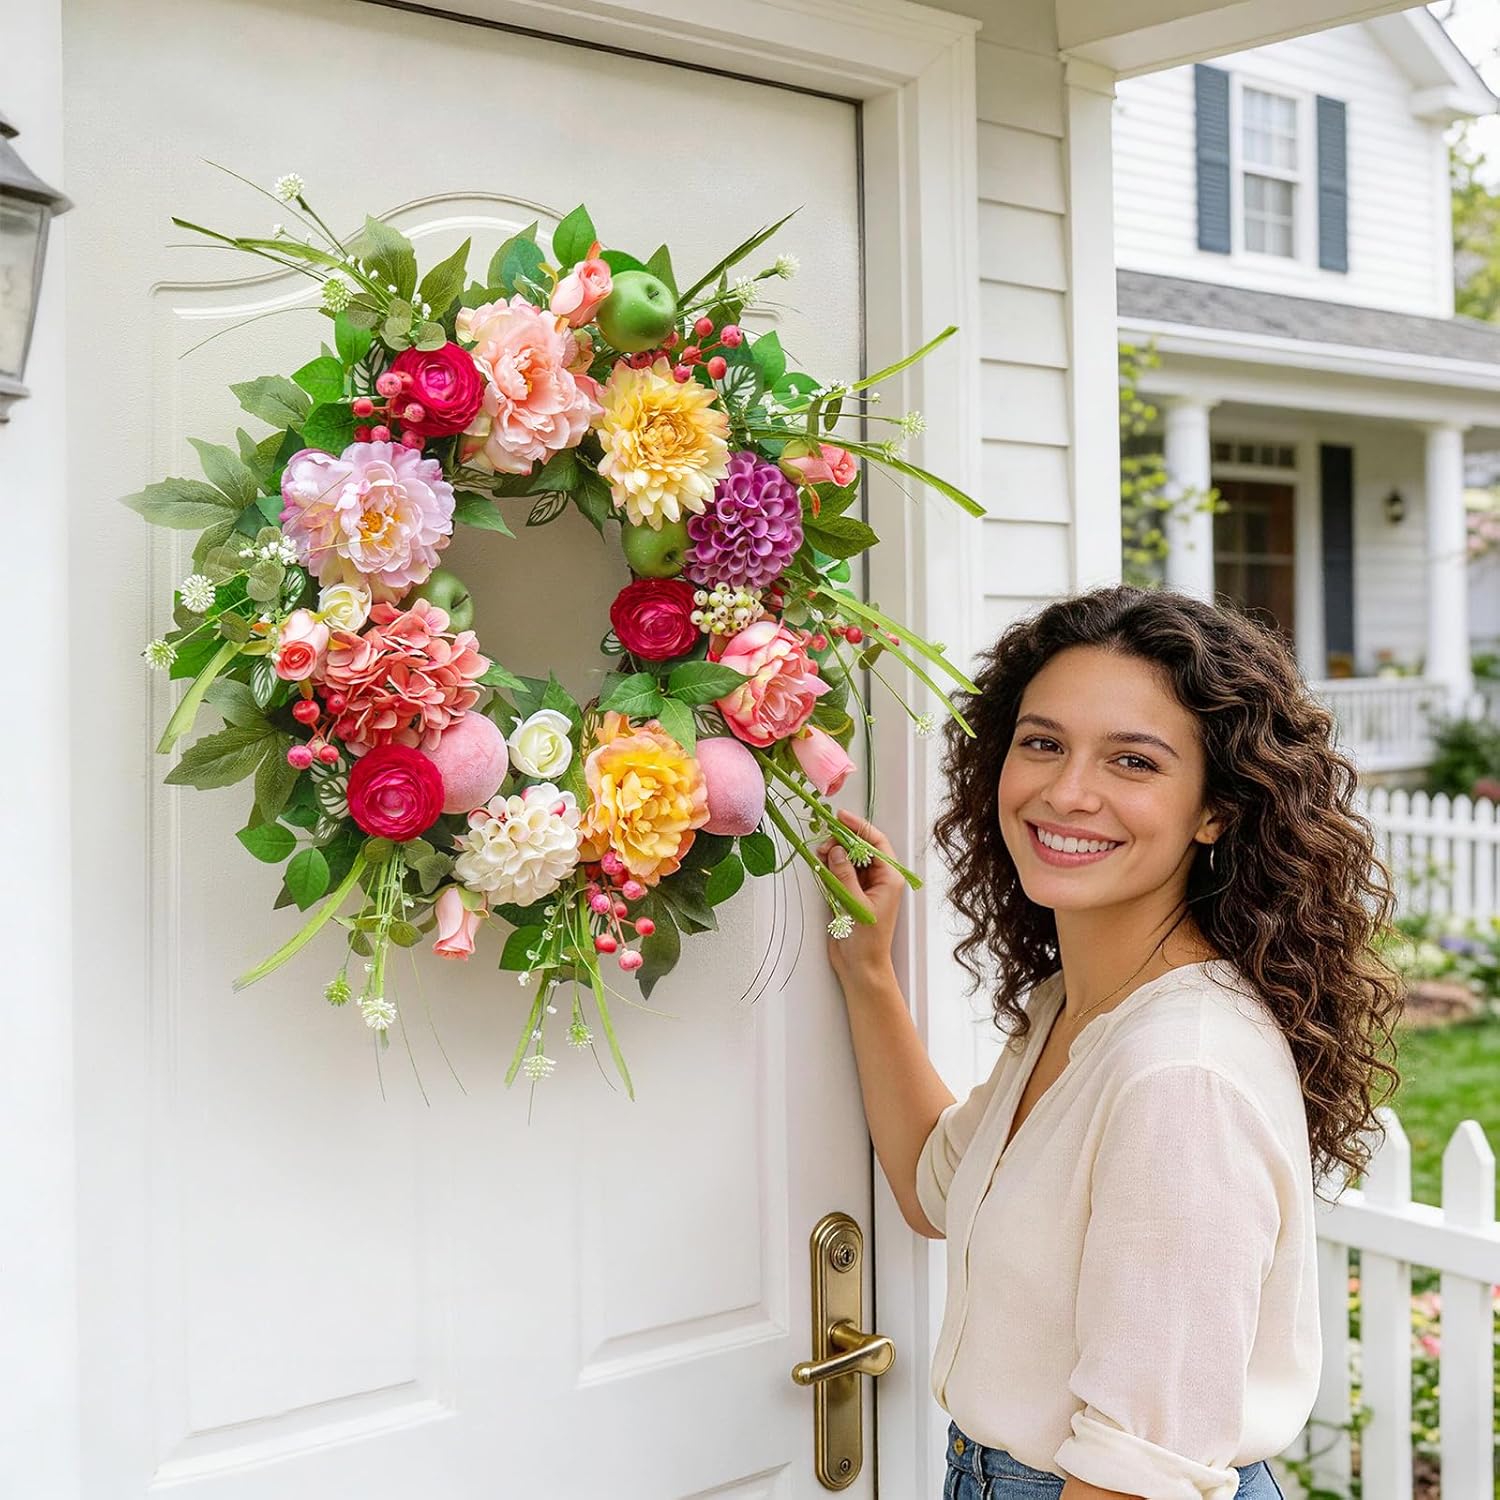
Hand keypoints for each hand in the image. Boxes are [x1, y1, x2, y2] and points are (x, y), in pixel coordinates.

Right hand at [816, 808, 905, 984]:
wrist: (861, 966)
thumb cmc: (867, 940)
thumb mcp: (856, 904)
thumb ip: (845, 875)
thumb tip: (835, 850)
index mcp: (889, 878)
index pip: (876, 843)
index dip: (859, 827)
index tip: (840, 817)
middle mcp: (879, 879)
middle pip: (860, 849)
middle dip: (842, 842)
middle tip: (824, 842)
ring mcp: (865, 886)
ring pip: (848, 860)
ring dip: (834, 855)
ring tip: (819, 855)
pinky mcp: (851, 894)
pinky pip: (841, 873)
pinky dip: (830, 868)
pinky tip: (821, 866)